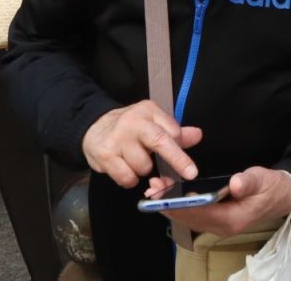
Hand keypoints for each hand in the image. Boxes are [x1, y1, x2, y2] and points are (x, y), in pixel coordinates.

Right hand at [83, 100, 202, 188]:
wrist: (93, 127)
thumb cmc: (129, 127)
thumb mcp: (152, 122)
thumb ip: (174, 131)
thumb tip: (197, 135)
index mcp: (148, 111)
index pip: (172, 130)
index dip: (181, 149)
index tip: (190, 165)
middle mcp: (133, 121)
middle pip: (159, 142)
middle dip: (177, 159)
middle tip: (190, 173)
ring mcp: (117, 138)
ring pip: (143, 167)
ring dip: (142, 170)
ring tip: (135, 160)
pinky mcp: (105, 155)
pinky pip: (126, 178)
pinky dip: (129, 179)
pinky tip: (125, 168)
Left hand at [150, 166, 290, 236]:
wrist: (285, 196)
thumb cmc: (273, 187)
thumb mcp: (263, 180)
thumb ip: (248, 182)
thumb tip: (234, 184)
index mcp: (232, 219)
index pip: (200, 214)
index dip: (180, 205)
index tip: (163, 196)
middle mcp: (222, 226)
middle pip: (190, 218)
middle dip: (169, 205)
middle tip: (152, 189)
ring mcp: (220, 224)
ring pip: (190, 217)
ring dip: (173, 205)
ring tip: (156, 189)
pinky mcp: (219, 218)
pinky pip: (196, 215)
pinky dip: (182, 204)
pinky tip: (173, 194)